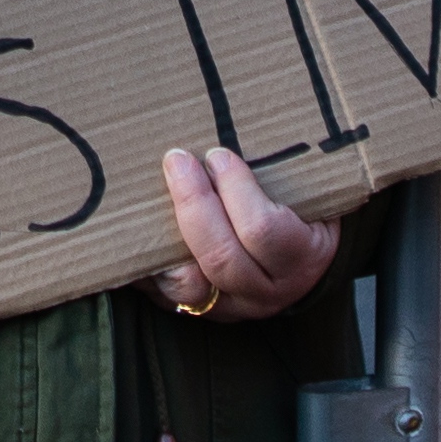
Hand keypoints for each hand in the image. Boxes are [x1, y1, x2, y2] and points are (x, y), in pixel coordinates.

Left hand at [153, 146, 336, 322]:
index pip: (265, 230)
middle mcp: (268, 291)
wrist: (306, 260)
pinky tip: (131, 237)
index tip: (218, 154)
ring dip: (164, 237)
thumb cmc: (305, 209)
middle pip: (222, 257)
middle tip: (177, 160)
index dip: (236, 189)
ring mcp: (233, 308)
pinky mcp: (202, 313)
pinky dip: (145, 267)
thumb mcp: (310, 189)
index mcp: (303, 256)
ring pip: (189, 284)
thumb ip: (284, 167)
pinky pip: (166, 297)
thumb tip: (234, 128)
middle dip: (193, 203)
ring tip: (148, 196)